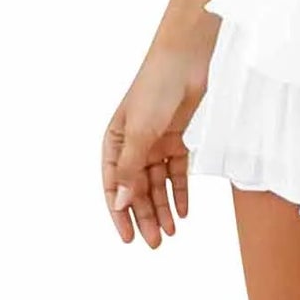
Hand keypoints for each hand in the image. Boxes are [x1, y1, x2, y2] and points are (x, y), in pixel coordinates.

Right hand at [102, 16, 217, 248]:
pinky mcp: (178, 137)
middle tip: (155, 243)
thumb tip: (120, 202)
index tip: (128, 238)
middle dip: (144, 216)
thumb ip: (130, 168)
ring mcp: (156, 141)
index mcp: (113, 142)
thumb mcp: (140, 130)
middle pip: (136, 188)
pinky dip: (180, 190)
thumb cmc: (156, 86)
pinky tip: (184, 210)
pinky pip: (177, 170)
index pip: (112, 186)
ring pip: (157, 183)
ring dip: (163, 207)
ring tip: (171, 232)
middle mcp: (132, 144)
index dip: (119, 213)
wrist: (188, 56)